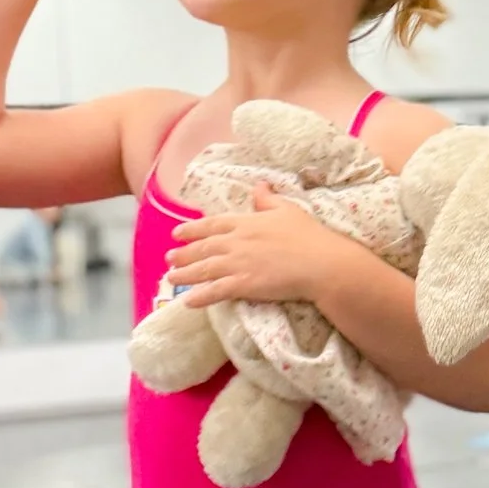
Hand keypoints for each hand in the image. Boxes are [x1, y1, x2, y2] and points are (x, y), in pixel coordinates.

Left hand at [165, 180, 341, 308]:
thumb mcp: (288, 209)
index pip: (212, 224)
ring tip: (171, 278)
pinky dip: (200, 297)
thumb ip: (268, 199)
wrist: (320, 263)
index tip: (177, 233)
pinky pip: (216, 292)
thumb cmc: (308, 235)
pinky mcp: (243, 285)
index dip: (192, 229)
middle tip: (168, 258)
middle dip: (183, 253)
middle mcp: (236, 242)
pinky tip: (188, 302)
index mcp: (245, 222)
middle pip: (203, 248)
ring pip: (203, 269)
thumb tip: (258, 184)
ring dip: (185, 274)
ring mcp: (237, 264)